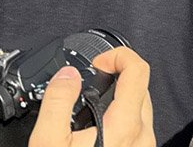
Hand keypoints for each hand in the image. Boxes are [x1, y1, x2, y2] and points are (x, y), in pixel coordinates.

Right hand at [29, 48, 155, 146]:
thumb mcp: (48, 140)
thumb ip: (57, 103)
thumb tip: (67, 75)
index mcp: (125, 125)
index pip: (138, 69)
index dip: (118, 55)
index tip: (98, 63)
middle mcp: (143, 135)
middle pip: (141, 86)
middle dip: (117, 77)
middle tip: (92, 82)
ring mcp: (144, 146)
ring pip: (141, 108)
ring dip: (120, 98)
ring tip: (92, 105)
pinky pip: (137, 128)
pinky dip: (121, 118)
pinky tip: (98, 127)